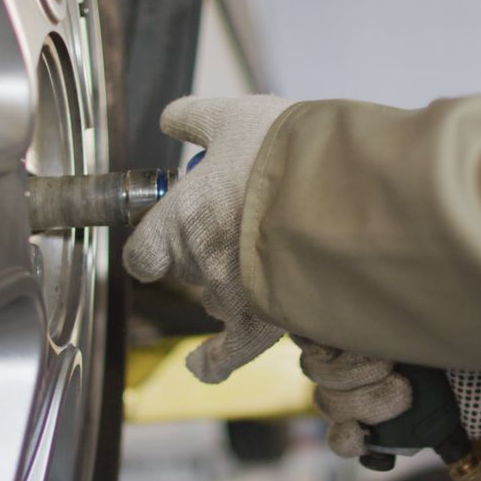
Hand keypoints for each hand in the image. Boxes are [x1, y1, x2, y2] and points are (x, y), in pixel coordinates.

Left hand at [125, 96, 294, 382]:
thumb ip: (197, 119)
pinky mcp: (258, 323)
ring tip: (264, 261)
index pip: (143, 250)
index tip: (158, 247)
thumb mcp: (235, 117)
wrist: (337, 192)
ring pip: (216, 298)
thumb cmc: (286, 152)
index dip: (151, 249)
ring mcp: (226, 294)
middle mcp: (194, 261)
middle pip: (186, 270)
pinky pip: (227, 352)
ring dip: (232, 286)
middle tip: (241, 229)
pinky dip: (215, 361)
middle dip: (207, 254)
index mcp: (179, 216)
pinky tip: (205, 363)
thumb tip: (170, 119)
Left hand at [294, 336, 480, 456]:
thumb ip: (446, 439)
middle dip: (368, 402)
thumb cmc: (441, 369)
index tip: (366, 436)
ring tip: (386, 360)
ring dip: (353, 373)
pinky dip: (332, 342)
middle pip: (334, 408)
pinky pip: (310, 343)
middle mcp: (344, 394)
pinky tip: (358, 339)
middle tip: (401, 389)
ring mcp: (329, 362)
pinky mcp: (320, 331)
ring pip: (322, 379)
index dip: (353, 442)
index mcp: (366, 420)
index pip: (345, 441)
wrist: (428, 317)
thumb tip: (465, 466)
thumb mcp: (446, 407)